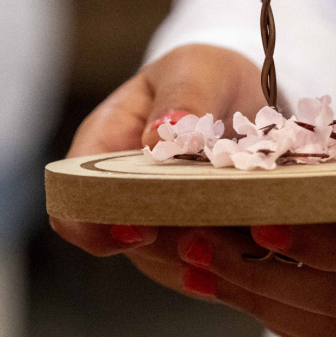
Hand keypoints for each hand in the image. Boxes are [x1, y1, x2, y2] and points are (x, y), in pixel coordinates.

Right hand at [49, 43, 263, 253]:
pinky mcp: (197, 235)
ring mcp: (158, 219)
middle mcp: (123, 194)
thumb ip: (182, 97)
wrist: (239, 88)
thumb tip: (161, 133)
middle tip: (217, 235)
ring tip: (249, 237)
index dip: (96, 226)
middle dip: (169, 248)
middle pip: (126, 245)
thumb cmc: (203, 73)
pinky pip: (205, 265)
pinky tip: (263, 246)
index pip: (72, 204)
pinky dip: (231, 261)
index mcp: (102, 149)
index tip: (143, 229)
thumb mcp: (195, 71)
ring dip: (206, 259)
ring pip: (168, 263)